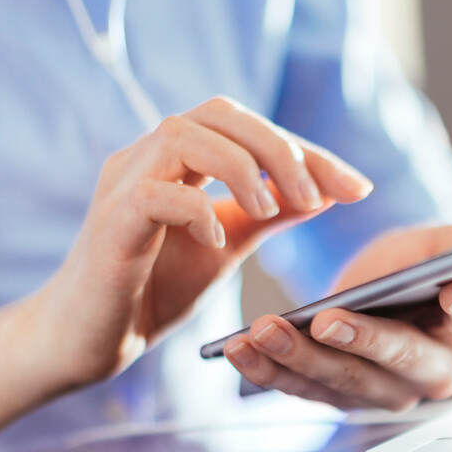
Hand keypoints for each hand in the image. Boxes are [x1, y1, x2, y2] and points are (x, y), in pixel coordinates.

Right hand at [35, 96, 371, 387]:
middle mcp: (149, 156)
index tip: (359, 189)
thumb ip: (270, 214)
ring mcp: (124, 183)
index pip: (249, 127)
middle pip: (220, 113)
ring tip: (270, 211)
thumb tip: (325, 191)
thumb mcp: (229, 244)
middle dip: (280, 149)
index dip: (308, 151)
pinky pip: (154, 193)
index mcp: (180, 158)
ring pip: (184, 134)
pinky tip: (219, 242)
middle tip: (319, 198)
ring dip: (241, 168)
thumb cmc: (155, 288)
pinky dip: (197, 211)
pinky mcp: (110, 222)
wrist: (93, 338)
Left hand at [223, 224, 451, 410]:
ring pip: (340, 383)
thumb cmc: (426, 264)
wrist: (388, 286)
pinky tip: (235, 348)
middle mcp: (432, 375)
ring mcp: (383, 391)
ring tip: (259, 332)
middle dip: (358, 344)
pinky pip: (301, 388)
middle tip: (325, 320)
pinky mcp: (337, 394)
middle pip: (395, 364)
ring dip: (297, 360)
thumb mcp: (450, 244)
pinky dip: (267, 370)